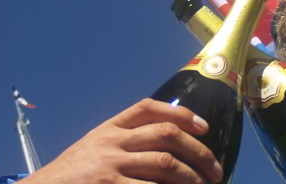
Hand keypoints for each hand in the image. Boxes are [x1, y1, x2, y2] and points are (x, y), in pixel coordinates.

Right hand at [23, 99, 223, 183]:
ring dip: (192, 177)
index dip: (181, 114)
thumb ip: (121, 142)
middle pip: (166, 135)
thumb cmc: (71, 177)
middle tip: (214, 169)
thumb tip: (164, 148)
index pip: (148, 108)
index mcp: (108, 129)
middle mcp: (111, 142)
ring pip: (166, 164)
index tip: (203, 127)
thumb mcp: (92, 149)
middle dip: (198, 152)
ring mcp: (111, 165)